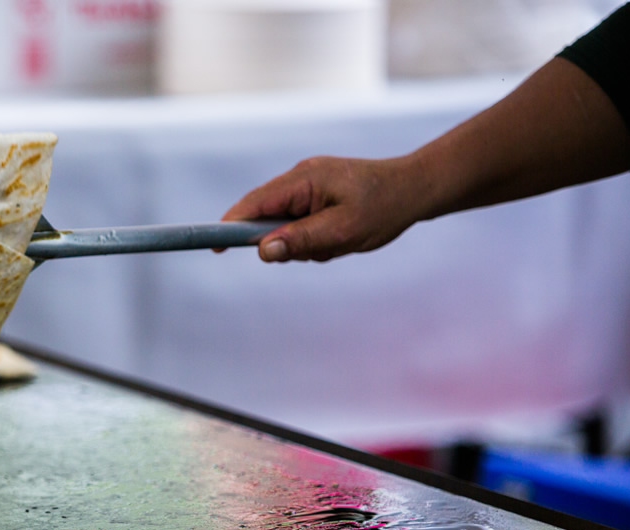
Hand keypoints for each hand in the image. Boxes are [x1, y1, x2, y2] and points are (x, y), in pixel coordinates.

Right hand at [222, 155, 425, 262]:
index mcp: (303, 180)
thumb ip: (301, 240)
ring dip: (302, 242)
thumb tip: (262, 251)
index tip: (214, 246)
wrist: (415, 189)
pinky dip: (311, 237)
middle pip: (264, 216)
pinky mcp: (314, 195)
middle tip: (316, 250)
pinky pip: (298, 222)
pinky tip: (337, 238)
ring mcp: (306, 185)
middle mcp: (299, 178)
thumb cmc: (383, 208)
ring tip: (336, 243)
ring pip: (283, 224)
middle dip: (282, 241)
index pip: (253, 204)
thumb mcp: (343, 232)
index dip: (230, 226)